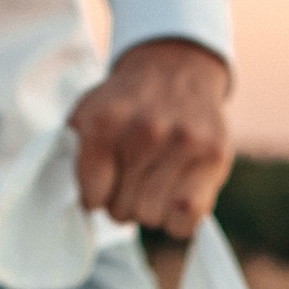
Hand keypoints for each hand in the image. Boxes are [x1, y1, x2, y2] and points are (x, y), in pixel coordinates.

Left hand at [67, 36, 235, 238]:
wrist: (176, 68)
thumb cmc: (127, 103)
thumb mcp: (88, 113)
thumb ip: (73, 155)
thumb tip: (82, 204)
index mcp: (105, 121)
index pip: (93, 198)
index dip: (96, 196)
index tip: (104, 183)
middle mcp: (145, 131)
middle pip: (122, 212)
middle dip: (123, 202)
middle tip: (132, 179)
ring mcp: (183, 143)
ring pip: (153, 219)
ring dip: (151, 208)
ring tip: (154, 182)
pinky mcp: (214, 156)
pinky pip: (188, 221)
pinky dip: (179, 220)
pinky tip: (176, 196)